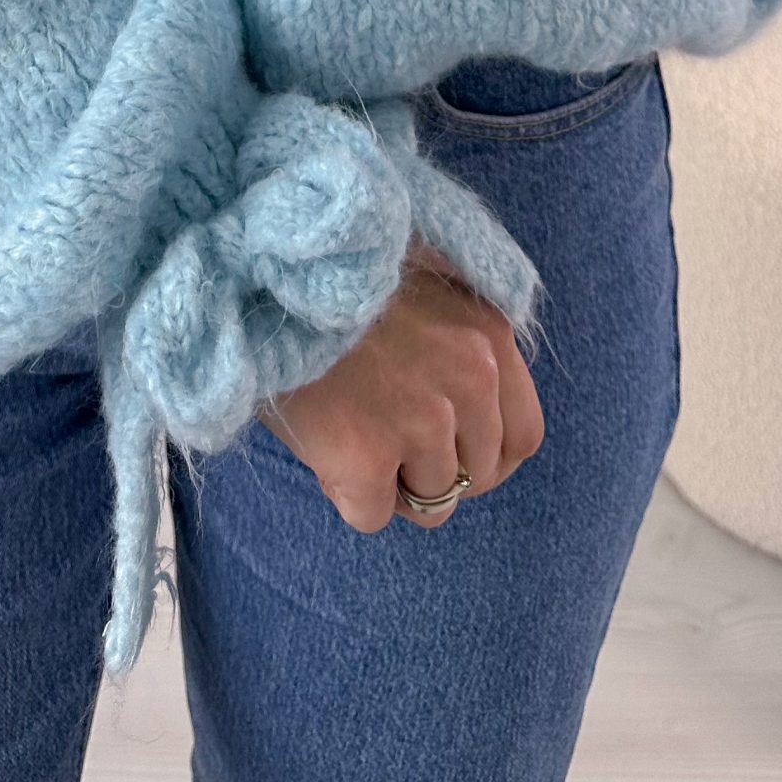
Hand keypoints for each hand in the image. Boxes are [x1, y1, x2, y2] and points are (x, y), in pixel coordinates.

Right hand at [256, 237, 544, 530]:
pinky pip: (373, 515)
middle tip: (387, 438)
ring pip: (431, 503)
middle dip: (436, 470)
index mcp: (489, 331)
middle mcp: (471, 377)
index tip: (448, 450)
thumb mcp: (419, 281)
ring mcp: (421, 419)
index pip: (523, 434)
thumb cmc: (332, 273)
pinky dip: (347, 493)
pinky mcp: (365, 456)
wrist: (257, 266)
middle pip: (479, 476)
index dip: (483, 453)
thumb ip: (458, 339)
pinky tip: (323, 441)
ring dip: (392, 483)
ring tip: (350, 430)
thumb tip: (467, 412)